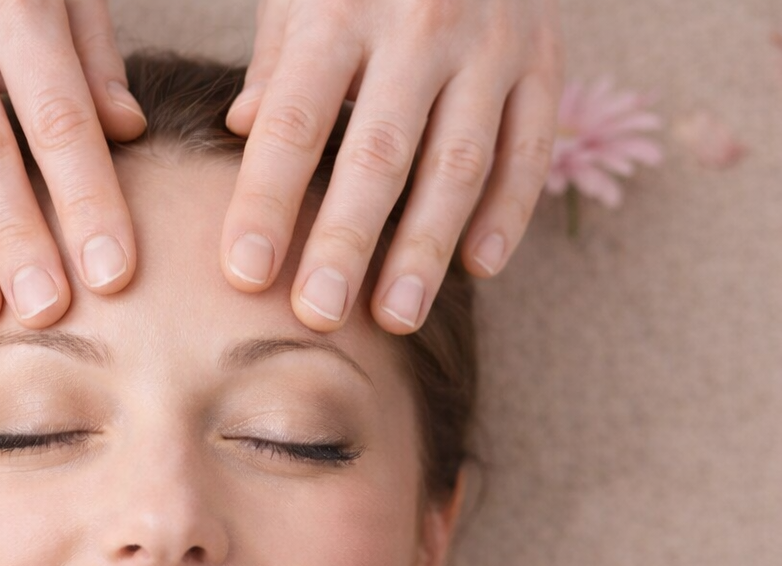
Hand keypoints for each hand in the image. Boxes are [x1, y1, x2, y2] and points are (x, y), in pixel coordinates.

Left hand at [221, 0, 563, 332]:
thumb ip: (277, 61)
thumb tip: (238, 126)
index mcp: (341, 8)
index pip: (296, 122)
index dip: (267, 202)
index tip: (244, 274)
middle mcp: (421, 24)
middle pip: (379, 154)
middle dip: (346, 243)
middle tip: (317, 317)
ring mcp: (491, 43)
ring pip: (459, 163)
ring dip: (426, 249)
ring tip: (395, 318)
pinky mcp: (544, 59)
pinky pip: (529, 148)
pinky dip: (508, 212)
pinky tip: (479, 268)